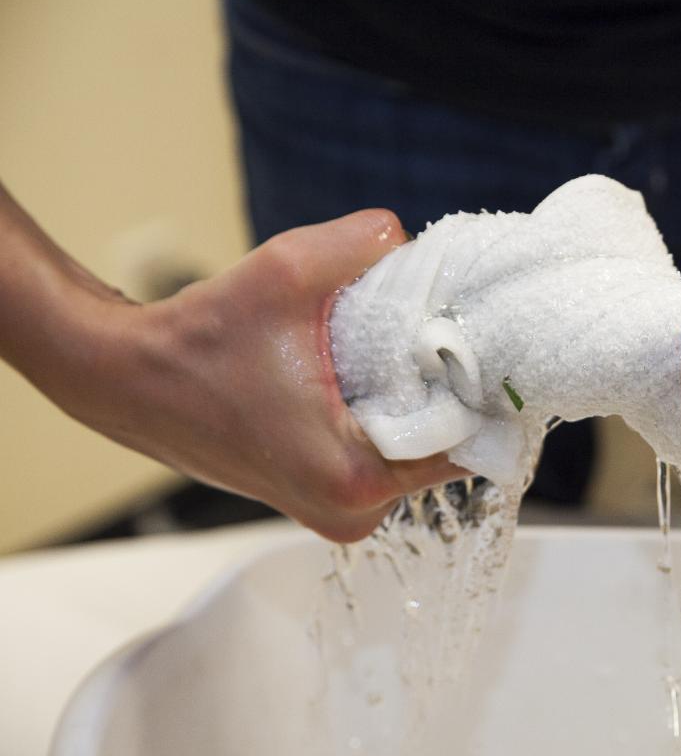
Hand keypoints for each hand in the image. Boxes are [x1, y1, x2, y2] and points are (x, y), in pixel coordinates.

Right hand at [64, 211, 464, 540]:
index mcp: (354, 476)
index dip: (481, 387)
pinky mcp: (323, 501)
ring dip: (414, 403)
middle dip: (446, 391)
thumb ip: (362, 243)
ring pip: (415, 451)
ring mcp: (337, 514)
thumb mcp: (284, 271)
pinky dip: (386, 417)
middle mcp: (351, 513)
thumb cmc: (194, 341)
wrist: (124, 381)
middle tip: (436, 335)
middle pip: (444, 446)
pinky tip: (367, 375)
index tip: (481, 343)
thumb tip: (411, 241)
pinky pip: (385, 457)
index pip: (467, 440)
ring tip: (392, 352)